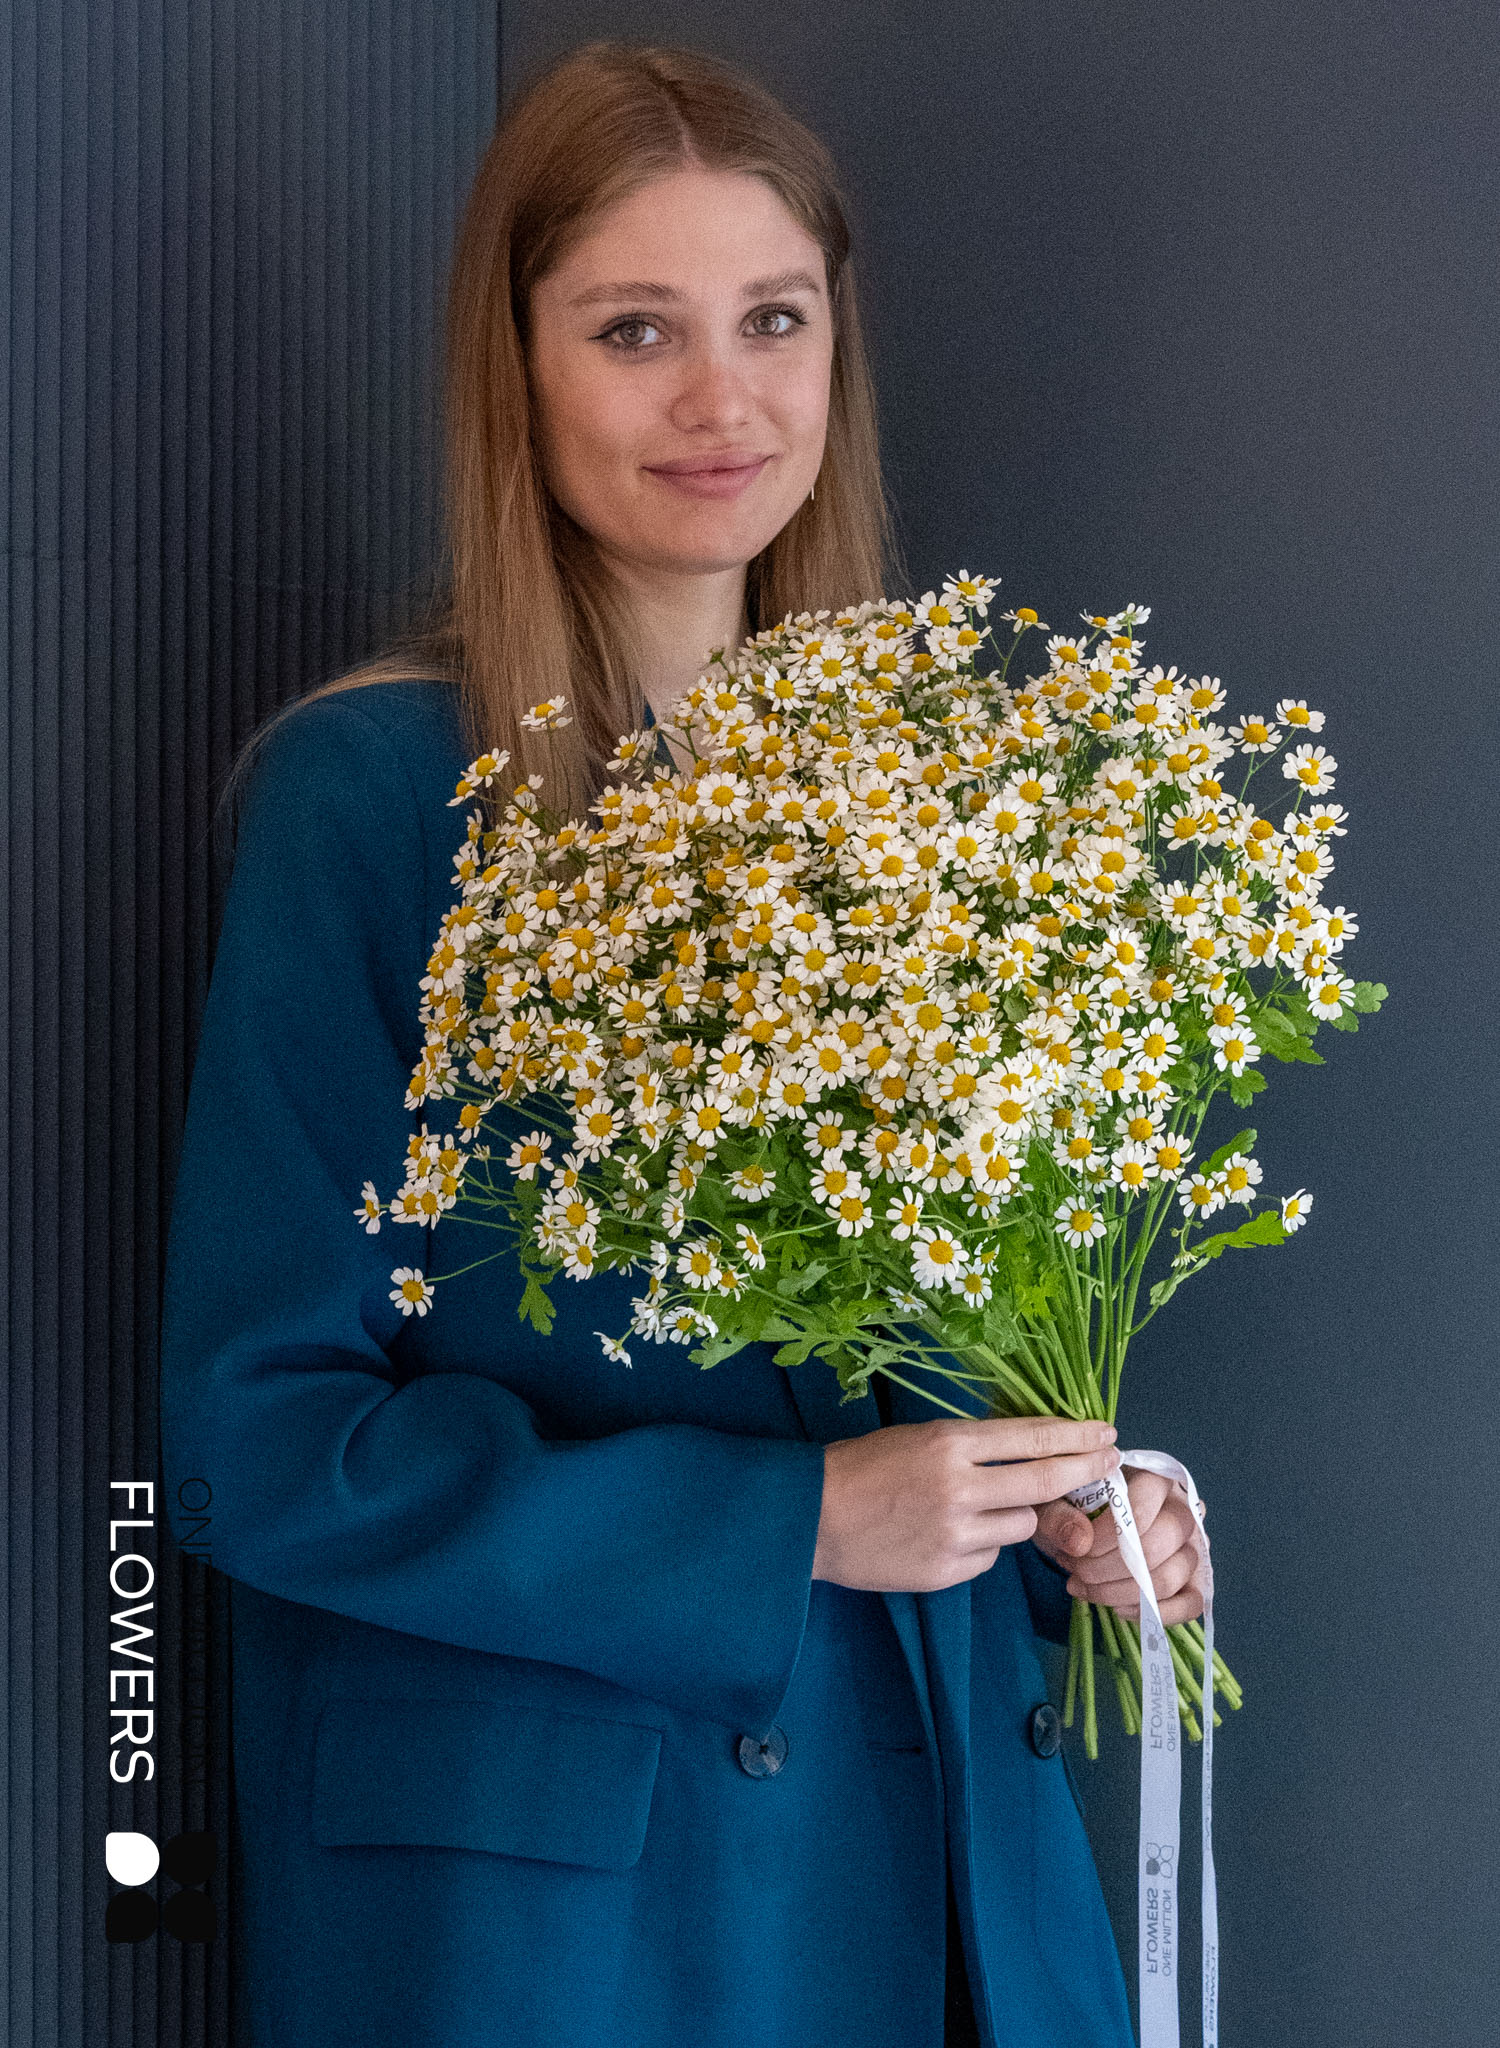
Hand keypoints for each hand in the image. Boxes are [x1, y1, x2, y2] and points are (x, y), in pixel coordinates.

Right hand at [811, 1416, 1120, 1594]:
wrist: (813, 1517)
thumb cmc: (867, 1468)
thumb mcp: (922, 1440)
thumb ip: (980, 1453)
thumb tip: (1042, 1460)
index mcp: (948, 1444)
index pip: (1030, 1437)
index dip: (1075, 1435)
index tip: (1105, 1433)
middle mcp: (958, 1487)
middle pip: (1044, 1482)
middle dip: (1083, 1471)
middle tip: (1109, 1464)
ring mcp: (954, 1534)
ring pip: (1021, 1524)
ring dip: (1015, 1515)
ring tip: (975, 1508)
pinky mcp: (947, 1572)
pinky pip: (991, 1557)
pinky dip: (982, 1546)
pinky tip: (947, 1536)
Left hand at [1032, 1468, 1206, 1624]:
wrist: (1079, 1523)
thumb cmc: (1070, 1507)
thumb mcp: (1052, 1501)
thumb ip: (1058, 1515)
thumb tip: (1081, 1542)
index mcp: (1153, 1478)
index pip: (1141, 1511)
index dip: (1106, 1538)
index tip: (1077, 1550)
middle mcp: (1183, 1509)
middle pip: (1156, 1547)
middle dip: (1107, 1570)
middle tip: (1076, 1571)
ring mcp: (1193, 1546)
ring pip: (1170, 1578)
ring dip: (1121, 1593)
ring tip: (1086, 1588)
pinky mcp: (1195, 1579)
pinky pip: (1190, 1603)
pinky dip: (1152, 1613)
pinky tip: (1117, 1608)